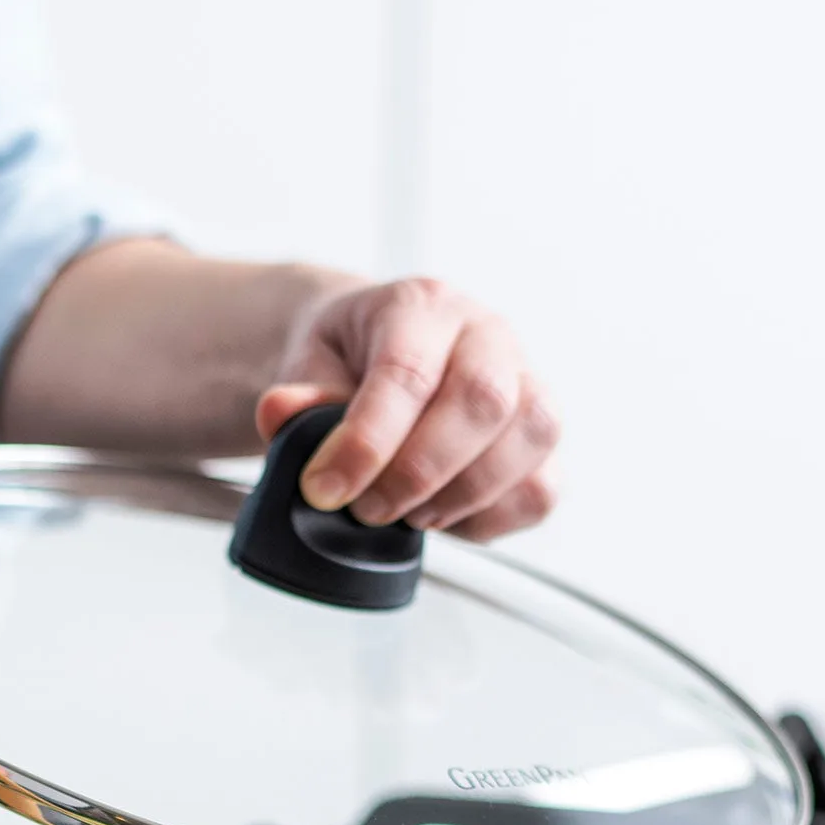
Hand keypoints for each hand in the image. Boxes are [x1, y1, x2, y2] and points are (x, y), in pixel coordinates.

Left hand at [256, 277, 559, 540]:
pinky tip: (445, 517)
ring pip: (531, 437)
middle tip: (368, 508)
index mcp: (421, 307)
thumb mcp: (306, 363)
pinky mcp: (538, 437)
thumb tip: (281, 413)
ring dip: (461, 496)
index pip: (408, 372)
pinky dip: (493, 518)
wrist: (375, 355)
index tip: (325, 489)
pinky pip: (543, 486)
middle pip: (483, 402)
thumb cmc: (347, 360)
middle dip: (418, 474)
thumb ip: (298, 393)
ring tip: (407, 514)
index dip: (367, 443)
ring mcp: (526, 381)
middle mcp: (486, 334)